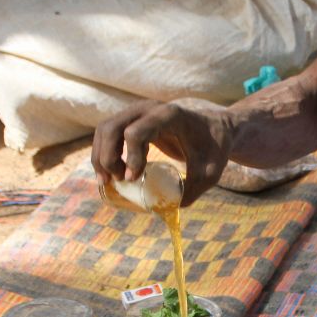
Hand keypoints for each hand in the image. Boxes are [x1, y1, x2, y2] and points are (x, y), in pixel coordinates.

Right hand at [91, 100, 231, 205]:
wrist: (215, 129)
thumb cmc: (213, 149)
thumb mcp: (209, 173)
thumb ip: (191, 191)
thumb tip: (166, 208)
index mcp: (169, 115)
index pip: (136, 132)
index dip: (130, 157)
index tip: (134, 179)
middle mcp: (149, 108)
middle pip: (112, 128)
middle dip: (108, 157)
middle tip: (118, 182)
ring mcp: (139, 111)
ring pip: (105, 129)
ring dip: (101, 155)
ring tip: (109, 181)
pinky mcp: (133, 119)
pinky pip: (108, 132)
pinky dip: (104, 152)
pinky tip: (112, 173)